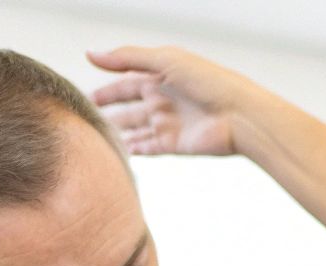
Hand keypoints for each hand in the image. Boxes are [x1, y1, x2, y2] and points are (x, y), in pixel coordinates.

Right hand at [87, 45, 263, 156]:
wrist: (239, 115)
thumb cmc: (209, 82)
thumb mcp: (165, 60)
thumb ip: (127, 58)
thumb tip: (91, 54)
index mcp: (162, 77)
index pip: (127, 83)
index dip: (107, 90)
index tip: (86, 97)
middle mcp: (165, 100)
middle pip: (130, 108)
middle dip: (110, 112)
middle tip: (87, 120)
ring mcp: (170, 123)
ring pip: (138, 129)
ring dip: (120, 133)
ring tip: (98, 138)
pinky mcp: (175, 144)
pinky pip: (150, 147)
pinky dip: (136, 150)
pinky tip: (121, 151)